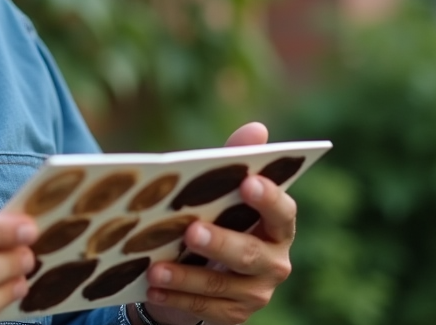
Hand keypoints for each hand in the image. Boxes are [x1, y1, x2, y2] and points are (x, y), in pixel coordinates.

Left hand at [140, 122, 296, 324]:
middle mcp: (275, 261)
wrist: (202, 271)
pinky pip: (206, 308)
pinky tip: (152, 288)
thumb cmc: (216, 218)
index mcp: (277, 225)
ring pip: (223, 285)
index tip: (248, 182)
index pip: (283, 212)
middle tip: (191, 231)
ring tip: (154, 267)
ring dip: (186, 276)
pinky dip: (177, 298)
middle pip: (251, 253)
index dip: (269, 198)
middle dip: (221, 242)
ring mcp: (256, 292)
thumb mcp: (221, 193)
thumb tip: (256, 129)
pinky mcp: (235, 314)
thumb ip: (236, 162)